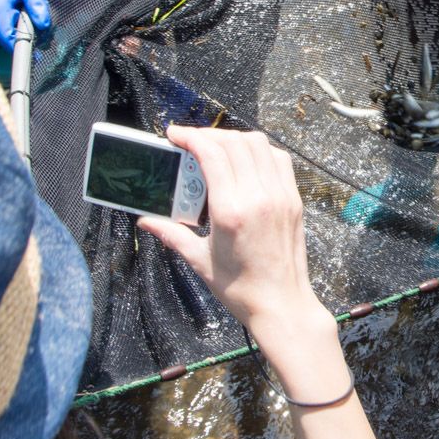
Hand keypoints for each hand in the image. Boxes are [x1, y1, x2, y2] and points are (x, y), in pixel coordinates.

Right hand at [137, 128, 321, 341]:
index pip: (212, 154)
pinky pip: (278, 159)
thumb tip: (145, 221)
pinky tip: (245, 160)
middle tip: (191, 141)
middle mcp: (258, 197)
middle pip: (235, 142)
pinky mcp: (293, 199)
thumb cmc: (240, 288)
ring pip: (259, 144)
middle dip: (209, 134)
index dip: (191, 136)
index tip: (175, 135)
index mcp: (231, 211)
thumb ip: (172, 234)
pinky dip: (259, 150)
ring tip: (216, 148)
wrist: (281, 304)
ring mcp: (280, 195)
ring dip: (234, 139)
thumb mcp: (200, 261)